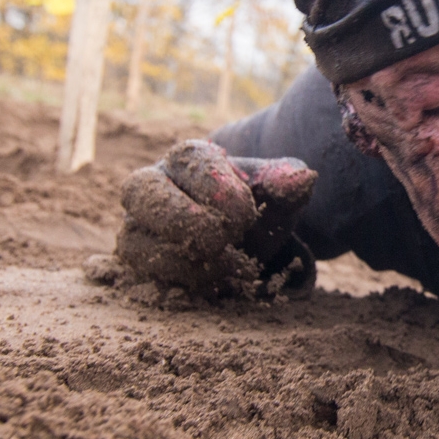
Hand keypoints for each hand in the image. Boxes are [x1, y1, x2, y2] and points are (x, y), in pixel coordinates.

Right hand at [113, 140, 318, 298]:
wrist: (247, 235)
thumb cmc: (257, 201)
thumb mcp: (278, 189)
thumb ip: (287, 181)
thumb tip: (303, 179)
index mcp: (188, 157)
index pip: (188, 159)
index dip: (220, 191)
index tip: (247, 214)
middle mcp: (151, 185)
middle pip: (138, 191)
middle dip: (187, 221)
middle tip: (224, 239)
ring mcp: (138, 223)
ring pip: (136, 239)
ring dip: (187, 259)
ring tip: (231, 263)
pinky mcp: (140, 258)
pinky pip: (145, 273)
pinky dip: (184, 281)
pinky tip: (217, 279)